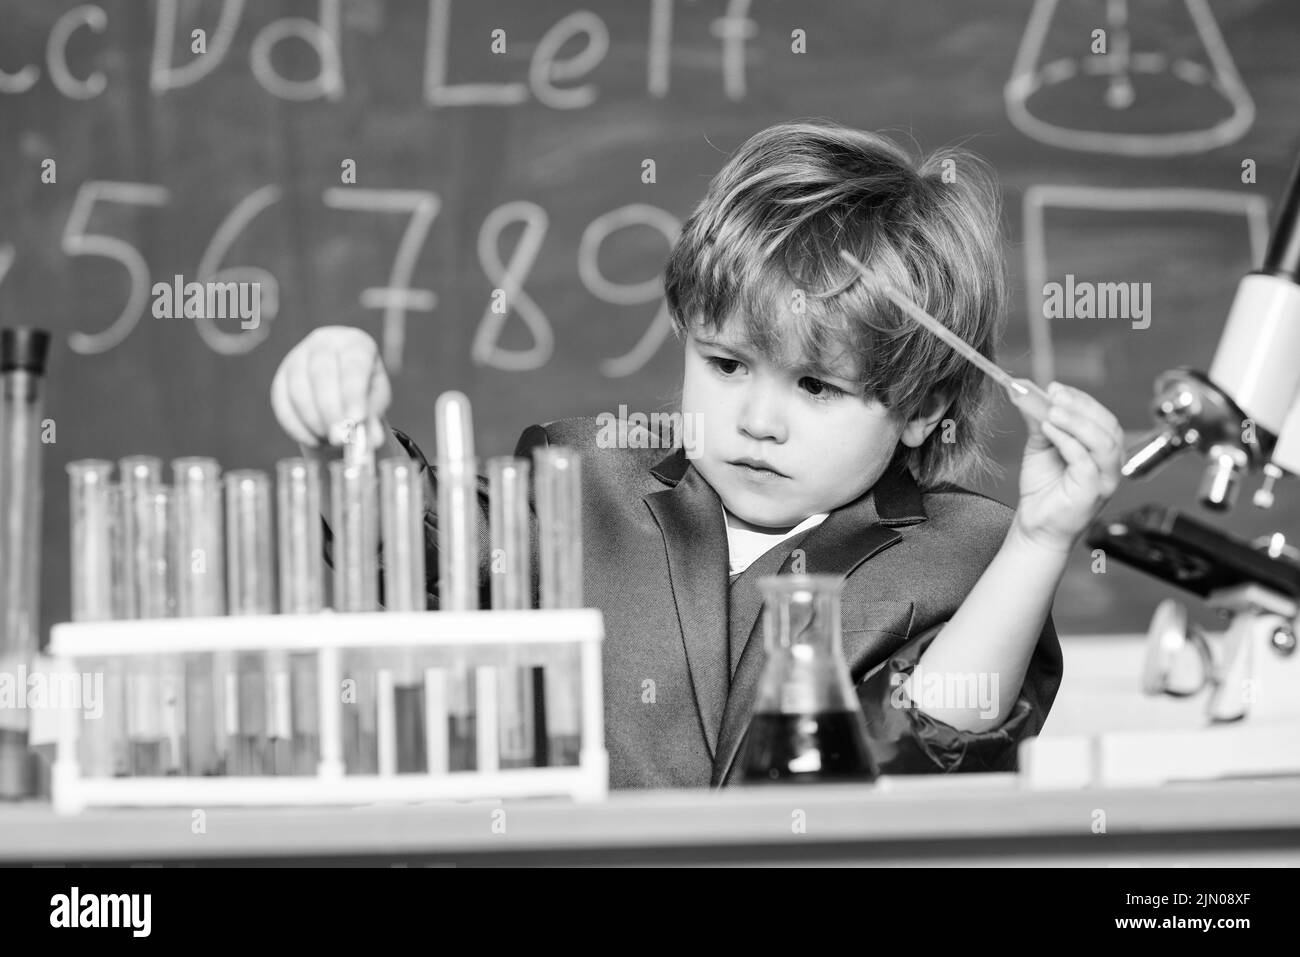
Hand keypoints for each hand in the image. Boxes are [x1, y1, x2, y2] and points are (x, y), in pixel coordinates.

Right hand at [270, 326, 390, 447]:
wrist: (341, 382)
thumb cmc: (364, 389)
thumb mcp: (375, 400)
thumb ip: (373, 418)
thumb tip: (372, 441)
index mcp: (355, 343)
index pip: (353, 366)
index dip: (353, 394)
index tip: (355, 420)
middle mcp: (323, 343)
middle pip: (321, 374)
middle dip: (330, 410)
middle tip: (339, 439)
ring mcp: (297, 357)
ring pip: (298, 388)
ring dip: (313, 420)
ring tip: (329, 441)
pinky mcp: (281, 376)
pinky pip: (282, 401)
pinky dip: (295, 425)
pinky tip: (312, 440)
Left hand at [1010, 381, 1124, 552]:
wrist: (1035, 526)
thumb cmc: (1043, 488)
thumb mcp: (1040, 447)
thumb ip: (1040, 421)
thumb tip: (1028, 395)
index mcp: (1102, 449)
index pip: (1101, 417)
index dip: (1081, 399)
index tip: (1055, 388)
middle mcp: (1110, 463)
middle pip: (1107, 425)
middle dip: (1080, 406)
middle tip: (1054, 394)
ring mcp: (1104, 479)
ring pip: (1102, 442)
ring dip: (1077, 421)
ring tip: (1052, 411)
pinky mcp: (1093, 492)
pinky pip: (1085, 461)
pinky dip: (1068, 441)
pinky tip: (1049, 430)